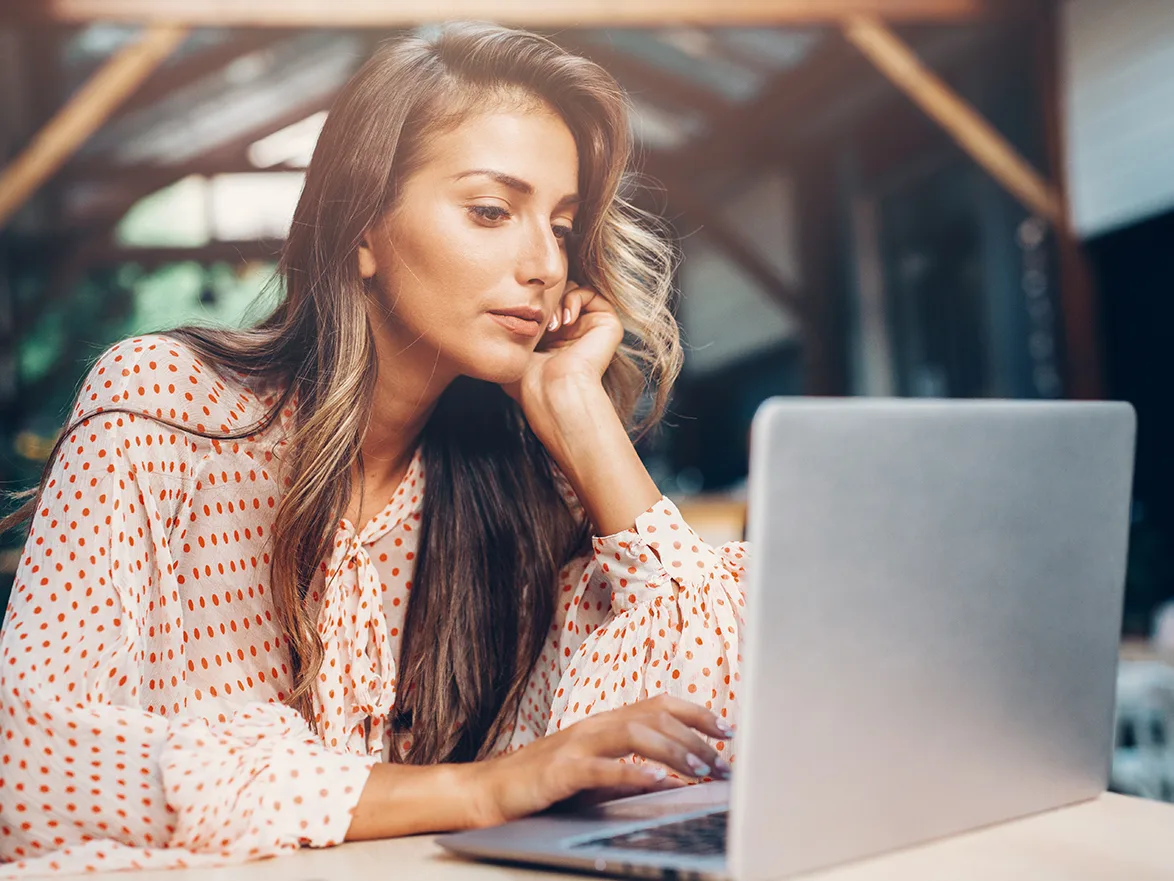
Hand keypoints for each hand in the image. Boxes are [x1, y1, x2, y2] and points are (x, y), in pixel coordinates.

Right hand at [463, 695, 733, 828]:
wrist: (490, 792)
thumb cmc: (545, 784)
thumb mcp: (596, 772)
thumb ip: (630, 768)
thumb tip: (674, 777)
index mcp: (605, 722)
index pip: (659, 704)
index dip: (696, 713)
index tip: (727, 730)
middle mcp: (594, 726)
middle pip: (654, 717)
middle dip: (694, 737)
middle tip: (721, 762)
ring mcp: (576, 745)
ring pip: (634, 734)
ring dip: (672, 750)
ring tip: (700, 769)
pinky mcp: (560, 770)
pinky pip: (602, 769)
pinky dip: (634, 773)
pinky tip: (658, 782)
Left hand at [502, 280, 623, 409]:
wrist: (554, 391)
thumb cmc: (530, 382)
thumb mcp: (513, 351)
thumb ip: (513, 329)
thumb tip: (506, 312)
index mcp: (554, 341)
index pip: (544, 306)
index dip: (533, 306)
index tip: (525, 322)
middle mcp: (573, 334)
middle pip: (558, 295)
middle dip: (546, 302)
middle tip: (542, 323)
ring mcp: (591, 329)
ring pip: (572, 292)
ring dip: (559, 301)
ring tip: (553, 325)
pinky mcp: (607, 325)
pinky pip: (591, 293)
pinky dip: (575, 298)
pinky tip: (567, 320)